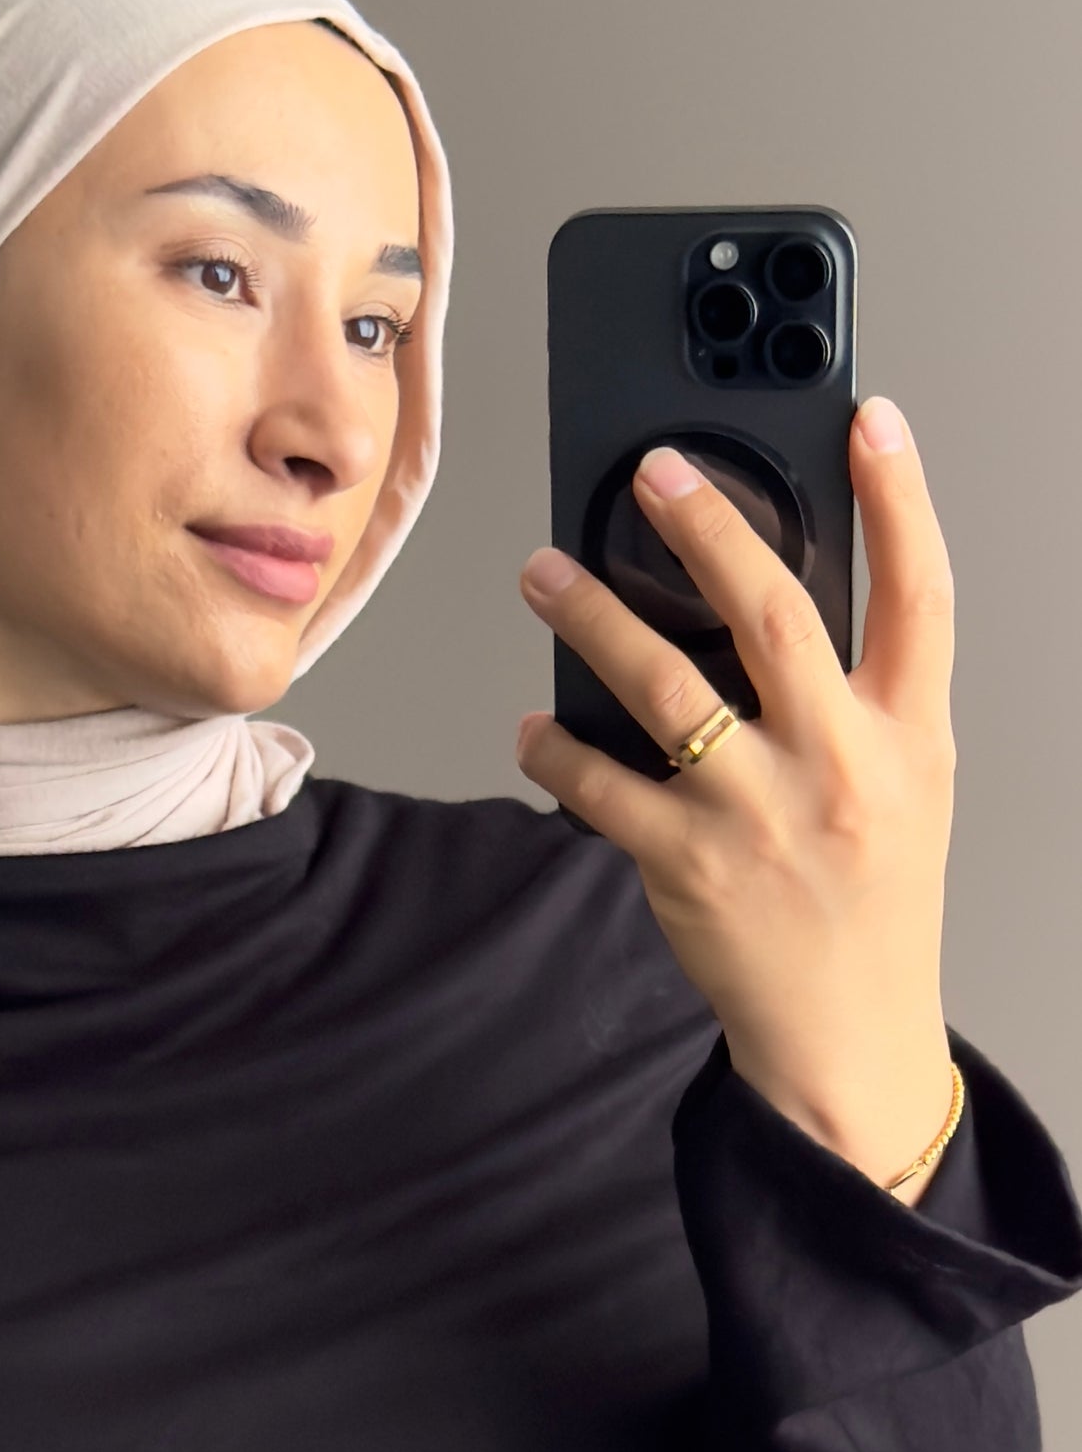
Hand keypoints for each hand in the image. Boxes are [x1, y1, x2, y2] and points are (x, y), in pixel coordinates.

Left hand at [513, 399, 957, 1198]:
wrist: (848, 1030)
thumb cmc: (872, 899)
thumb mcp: (909, 784)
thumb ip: (865, 695)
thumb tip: (778, 597)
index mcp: (905, 734)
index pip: (920, 592)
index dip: (900, 497)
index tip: (870, 421)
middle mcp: (838, 764)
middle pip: (774, 613)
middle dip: (708, 526)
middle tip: (650, 471)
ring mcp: (759, 815)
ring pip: (666, 687)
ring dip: (593, 618)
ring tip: (544, 571)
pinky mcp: (688, 865)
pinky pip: (602, 790)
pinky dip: (555, 753)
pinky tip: (530, 728)